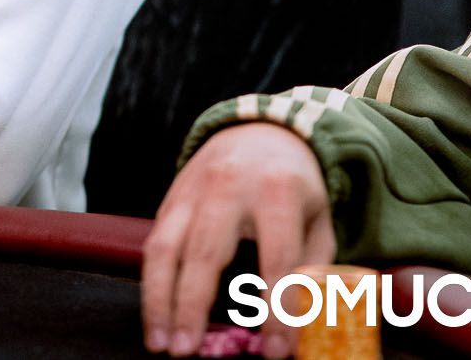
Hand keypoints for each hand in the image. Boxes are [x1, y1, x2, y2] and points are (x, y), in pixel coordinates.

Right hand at [140, 122, 332, 358]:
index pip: (278, 257)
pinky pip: (154, 244)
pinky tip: (156, 318)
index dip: (277, 309)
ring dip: (158, 300)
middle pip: (206, 252)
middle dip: (193, 306)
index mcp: (278, 190)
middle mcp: (229, 187)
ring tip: (160, 343)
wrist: (259, 132)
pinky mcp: (170, 200)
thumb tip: (306, 329)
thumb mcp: (318, 220)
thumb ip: (313, 270)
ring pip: (164, 247)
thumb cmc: (294, 188)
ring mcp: (192, 192)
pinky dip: (151, 285)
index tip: (276, 352)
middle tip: (188, 351)